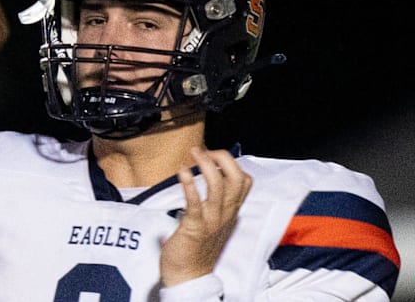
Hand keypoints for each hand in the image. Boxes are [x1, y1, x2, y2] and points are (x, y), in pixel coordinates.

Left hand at [159, 147, 251, 285]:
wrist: (189, 276)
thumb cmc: (196, 248)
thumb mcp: (212, 222)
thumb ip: (210, 204)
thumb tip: (196, 181)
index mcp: (230, 211)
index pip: (244, 181)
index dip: (231, 163)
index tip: (212, 154)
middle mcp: (225, 214)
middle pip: (236, 178)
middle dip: (222, 158)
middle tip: (202, 150)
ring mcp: (212, 221)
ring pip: (219, 186)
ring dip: (206, 165)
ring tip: (193, 153)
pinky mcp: (195, 228)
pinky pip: (196, 203)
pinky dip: (189, 185)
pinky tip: (182, 173)